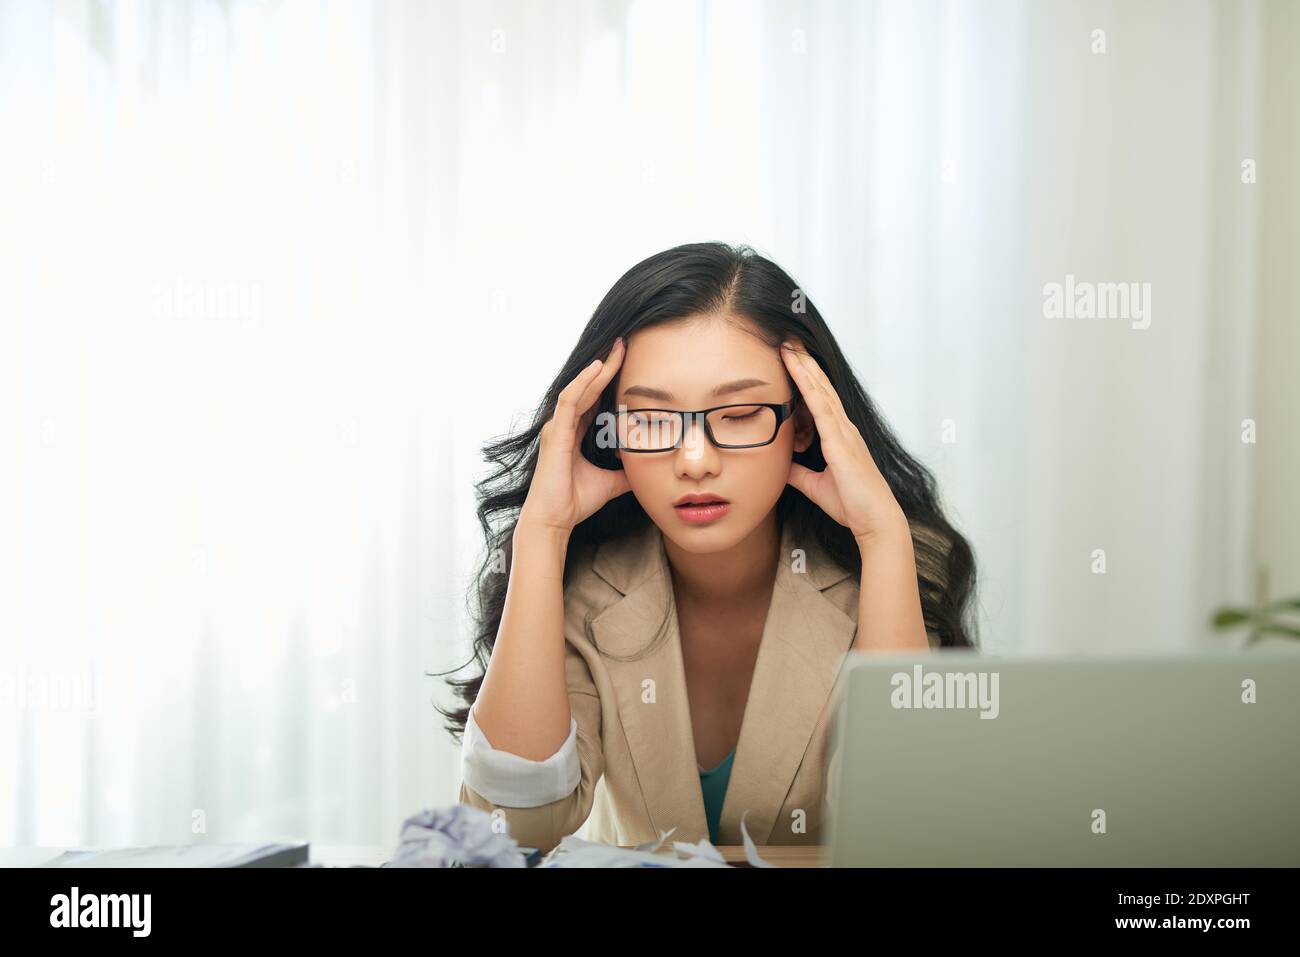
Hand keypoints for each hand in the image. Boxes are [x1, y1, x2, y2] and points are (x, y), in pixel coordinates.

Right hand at [519, 337, 632, 535]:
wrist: (556, 519)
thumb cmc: (576, 501)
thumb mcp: (611, 482)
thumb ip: (625, 472)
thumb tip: (644, 470)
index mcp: (575, 432)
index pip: (594, 398)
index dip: (609, 379)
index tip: (628, 362)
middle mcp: (564, 425)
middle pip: (587, 388)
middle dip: (606, 366)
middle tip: (624, 345)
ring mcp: (558, 427)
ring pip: (579, 389)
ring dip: (597, 369)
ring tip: (615, 350)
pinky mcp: (556, 432)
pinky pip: (570, 400)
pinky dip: (583, 383)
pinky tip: (597, 368)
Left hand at [780, 340, 907, 546]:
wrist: (874, 520)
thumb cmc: (852, 505)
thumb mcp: (816, 486)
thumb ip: (799, 473)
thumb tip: (781, 465)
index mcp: (839, 437)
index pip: (819, 399)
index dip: (806, 377)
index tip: (792, 358)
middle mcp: (843, 429)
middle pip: (820, 388)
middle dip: (804, 363)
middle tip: (788, 341)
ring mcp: (844, 433)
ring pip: (821, 391)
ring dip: (805, 368)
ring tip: (789, 347)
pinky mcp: (841, 442)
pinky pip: (822, 409)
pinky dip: (810, 388)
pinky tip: (799, 372)